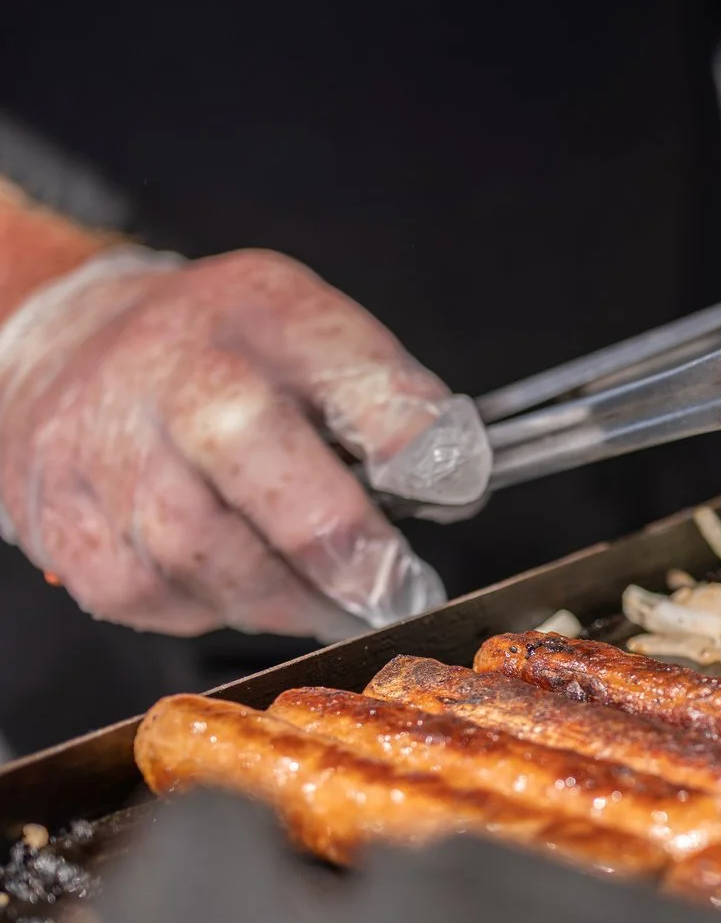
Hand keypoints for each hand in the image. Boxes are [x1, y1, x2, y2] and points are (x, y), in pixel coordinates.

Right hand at [0, 249, 489, 639]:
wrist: (69, 349)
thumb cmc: (224, 354)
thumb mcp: (321, 336)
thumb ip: (393, 399)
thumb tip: (453, 479)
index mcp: (262, 314)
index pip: (350, 371)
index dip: (411, 440)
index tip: (453, 492)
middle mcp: (171, 371)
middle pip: (250, 454)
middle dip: (337, 544)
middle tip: (395, 593)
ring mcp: (104, 447)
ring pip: (201, 552)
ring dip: (285, 597)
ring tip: (332, 601)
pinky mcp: (64, 521)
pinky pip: (151, 595)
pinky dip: (210, 609)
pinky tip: (244, 589)